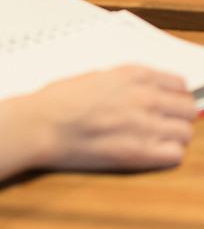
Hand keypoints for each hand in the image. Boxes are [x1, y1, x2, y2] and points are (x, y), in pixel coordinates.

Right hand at [30, 65, 195, 171]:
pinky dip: (168, 154)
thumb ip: (122, 83)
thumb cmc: (58, 100)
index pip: (179, 83)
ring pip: (185, 133)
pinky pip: (175, 155)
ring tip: (157, 140)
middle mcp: (144, 97)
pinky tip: (152, 153)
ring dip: (175, 136)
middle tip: (166, 122)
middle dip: (179, 115)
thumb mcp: (94, 77)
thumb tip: (138, 92)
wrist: (41, 124)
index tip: (171, 102)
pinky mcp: (139, 153)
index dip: (176, 95)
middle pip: (188, 108)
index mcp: (132, 74)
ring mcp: (144, 125)